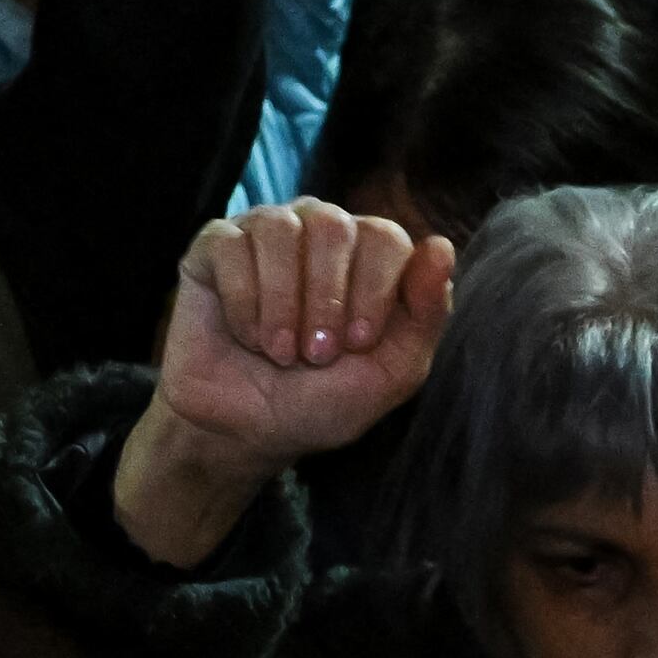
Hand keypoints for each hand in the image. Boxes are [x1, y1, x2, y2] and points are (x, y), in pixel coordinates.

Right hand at [113, 204, 458, 566]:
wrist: (241, 432)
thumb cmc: (319, 403)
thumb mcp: (388, 375)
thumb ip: (425, 316)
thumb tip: (442, 247)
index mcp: (366, 255)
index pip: (385, 237)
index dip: (373, 290)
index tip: (356, 344)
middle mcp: (317, 231)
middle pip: (332, 224)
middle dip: (325, 298)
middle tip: (315, 353)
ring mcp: (264, 232)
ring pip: (279, 227)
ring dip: (282, 301)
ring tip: (278, 350)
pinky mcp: (215, 246)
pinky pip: (230, 245)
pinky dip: (241, 301)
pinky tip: (245, 334)